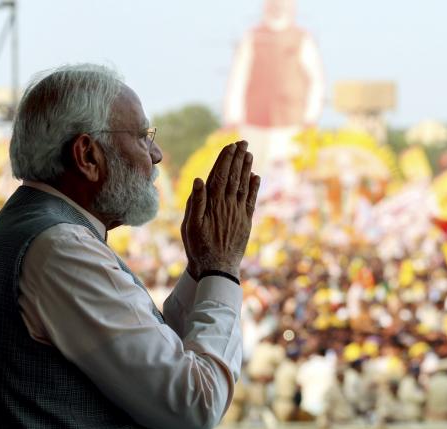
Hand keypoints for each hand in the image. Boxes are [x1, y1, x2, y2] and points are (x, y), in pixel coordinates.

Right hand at [182, 140, 259, 279]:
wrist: (217, 268)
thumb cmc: (199, 247)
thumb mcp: (190, 225)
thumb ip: (195, 202)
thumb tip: (198, 180)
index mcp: (213, 204)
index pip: (220, 176)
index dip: (225, 159)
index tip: (230, 146)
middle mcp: (228, 205)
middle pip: (234, 177)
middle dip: (238, 158)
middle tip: (243, 142)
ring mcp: (239, 213)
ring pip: (244, 186)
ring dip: (247, 168)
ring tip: (249, 154)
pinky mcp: (246, 221)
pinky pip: (252, 201)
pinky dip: (254, 187)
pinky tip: (256, 176)